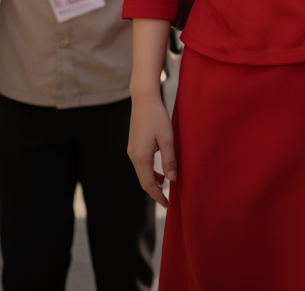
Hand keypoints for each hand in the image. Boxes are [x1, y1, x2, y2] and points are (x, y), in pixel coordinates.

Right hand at [127, 93, 176, 207]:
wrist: (144, 99)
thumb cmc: (157, 117)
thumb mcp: (167, 139)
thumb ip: (169, 160)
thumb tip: (172, 180)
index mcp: (141, 157)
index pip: (149, 184)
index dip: (158, 196)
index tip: (167, 205)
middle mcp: (133, 156)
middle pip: (143, 180)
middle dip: (155, 192)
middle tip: (166, 201)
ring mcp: (132, 150)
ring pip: (142, 172)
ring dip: (153, 181)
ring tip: (165, 186)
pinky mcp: (133, 144)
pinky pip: (141, 163)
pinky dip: (150, 170)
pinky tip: (159, 169)